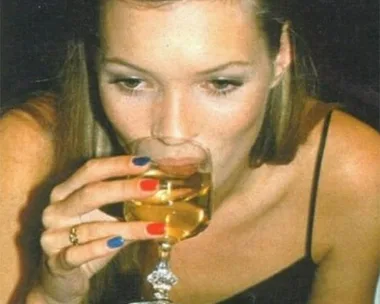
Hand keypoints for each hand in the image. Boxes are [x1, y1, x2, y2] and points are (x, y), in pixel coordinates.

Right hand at [33, 156, 162, 303]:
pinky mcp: (56, 262)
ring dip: (128, 227)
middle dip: (124, 188)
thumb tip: (160, 191)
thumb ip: (124, 204)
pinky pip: (79, 253)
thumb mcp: (104, 218)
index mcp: (66, 192)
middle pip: (90, 193)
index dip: (118, 165)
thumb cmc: (89, 241)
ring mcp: (52, 236)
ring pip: (91, 227)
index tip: (145, 162)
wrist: (63, 278)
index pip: (91, 171)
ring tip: (154, 227)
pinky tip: (120, 243)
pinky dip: (101, 248)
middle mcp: (55, 210)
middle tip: (153, 187)